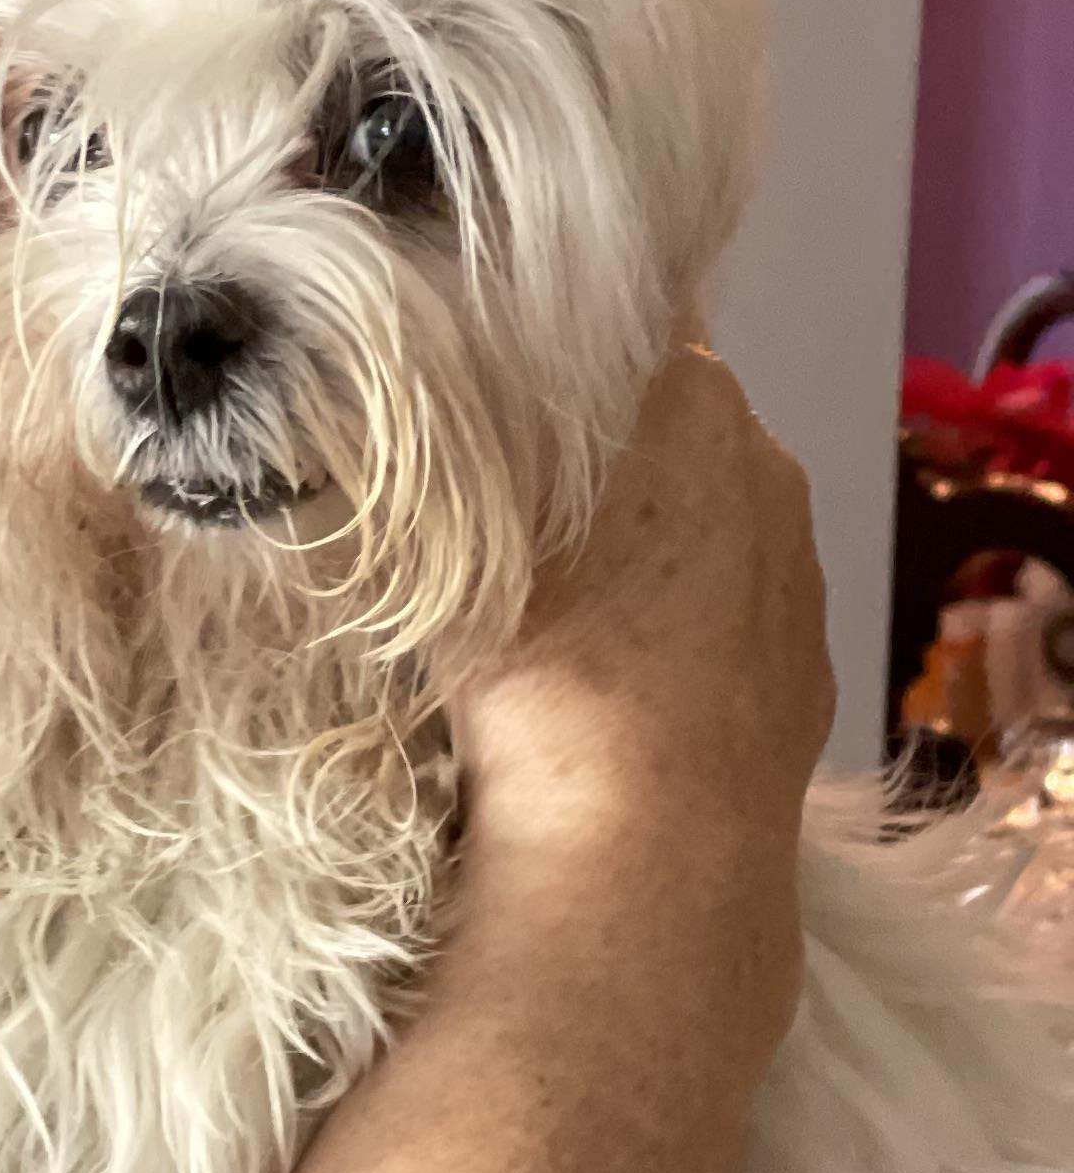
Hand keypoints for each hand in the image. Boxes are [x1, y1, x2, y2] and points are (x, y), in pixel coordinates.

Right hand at [449, 347, 829, 1049]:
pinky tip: (606, 685)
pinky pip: (724, 618)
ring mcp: (796, 572)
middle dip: (586, 455)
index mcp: (689, 394)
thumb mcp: (443, 521)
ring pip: (699, 523)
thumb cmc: (540, 663)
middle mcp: (765, 462)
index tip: (474, 400)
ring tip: (548, 614)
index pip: (614, 327)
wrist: (644, 846)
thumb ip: (425, 435)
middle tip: (489, 508)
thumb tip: (369, 381)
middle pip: (657, 425)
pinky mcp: (804, 671)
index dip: (537, 356)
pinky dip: (674, 632)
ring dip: (635, 547)